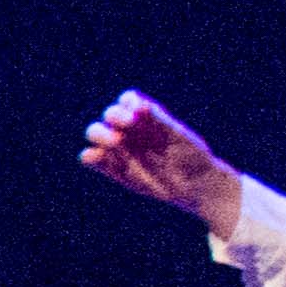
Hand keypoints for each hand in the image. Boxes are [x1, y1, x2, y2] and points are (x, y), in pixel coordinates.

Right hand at [78, 89, 238, 227]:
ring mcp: (119, 148)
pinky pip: (91, 158)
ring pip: (95, 132)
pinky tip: (99, 156)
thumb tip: (139, 106)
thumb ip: (159, 122)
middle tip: (127, 126)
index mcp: (146, 118)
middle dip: (114, 116)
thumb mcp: (180, 137)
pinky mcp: (112, 167)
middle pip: (110, 115)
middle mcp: (130, 130)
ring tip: (115, 142)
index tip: (138, 112)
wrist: (195, 186)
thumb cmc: (191, 157)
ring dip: (100, 134)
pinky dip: (90, 156)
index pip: (128, 101)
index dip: (128, 103)